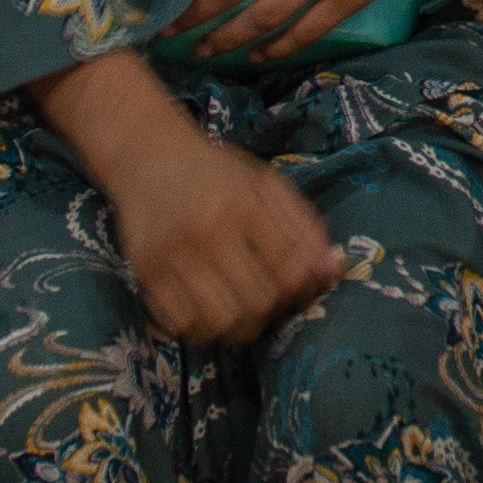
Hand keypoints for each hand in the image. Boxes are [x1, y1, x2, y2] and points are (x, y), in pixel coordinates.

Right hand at [99, 119, 345, 346]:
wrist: (149, 155)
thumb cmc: (218, 174)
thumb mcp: (267, 186)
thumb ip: (305, 228)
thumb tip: (335, 271)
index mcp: (246, 204)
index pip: (291, 269)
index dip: (305, 286)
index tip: (301, 284)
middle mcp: (208, 230)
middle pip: (258, 302)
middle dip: (274, 308)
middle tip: (272, 298)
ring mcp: (173, 255)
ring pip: (221, 322)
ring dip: (242, 325)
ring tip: (245, 308)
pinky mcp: (146, 272)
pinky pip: (184, 325)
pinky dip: (205, 327)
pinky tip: (212, 308)